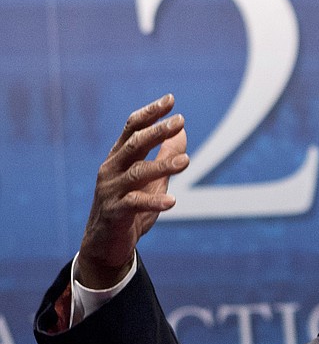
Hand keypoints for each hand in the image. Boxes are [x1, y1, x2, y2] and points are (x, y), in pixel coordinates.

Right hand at [76, 95, 188, 287]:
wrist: (105, 244)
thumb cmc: (130, 208)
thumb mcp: (152, 180)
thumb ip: (165, 157)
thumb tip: (182, 131)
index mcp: (118, 158)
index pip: (132, 129)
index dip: (150, 113)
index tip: (170, 100)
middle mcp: (111, 170)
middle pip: (134, 145)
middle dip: (157, 131)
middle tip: (180, 121)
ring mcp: (111, 191)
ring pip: (137, 173)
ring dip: (162, 166)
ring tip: (187, 162)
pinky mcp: (114, 213)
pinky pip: (135, 204)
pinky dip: (154, 202)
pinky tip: (172, 202)